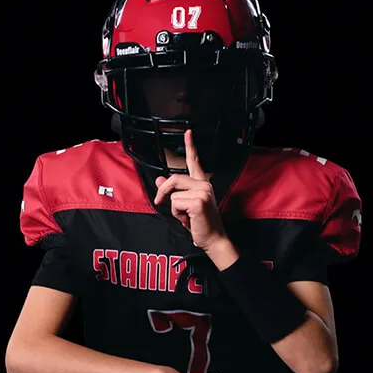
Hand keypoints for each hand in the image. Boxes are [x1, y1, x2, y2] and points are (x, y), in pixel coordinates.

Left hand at [153, 129, 228, 251]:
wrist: (213, 240)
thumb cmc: (200, 224)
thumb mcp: (183, 207)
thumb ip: (172, 192)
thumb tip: (159, 180)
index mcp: (202, 183)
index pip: (195, 162)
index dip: (190, 146)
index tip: (188, 132)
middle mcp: (204, 184)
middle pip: (173, 179)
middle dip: (164, 193)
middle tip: (162, 204)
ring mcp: (203, 191)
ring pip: (173, 194)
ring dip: (174, 209)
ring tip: (187, 216)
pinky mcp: (198, 201)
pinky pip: (175, 203)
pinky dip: (177, 214)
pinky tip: (189, 219)